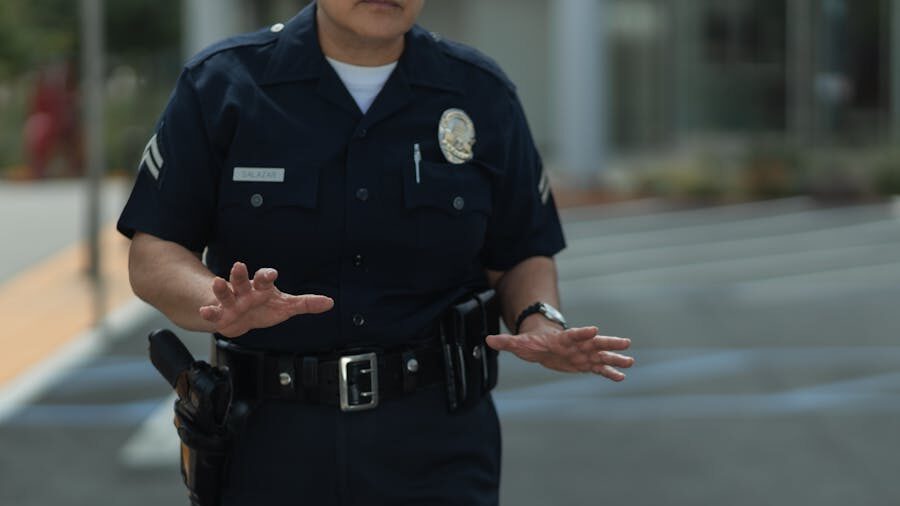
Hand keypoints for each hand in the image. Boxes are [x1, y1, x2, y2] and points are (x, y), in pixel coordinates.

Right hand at [198, 262, 333, 337]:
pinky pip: (214, 312)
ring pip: (225, 292)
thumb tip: (330, 302)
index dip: (267, 275)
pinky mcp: (221, 314)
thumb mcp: (286, 306)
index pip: (264, 278)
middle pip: (242, 280)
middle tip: (239, 265)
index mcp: (261, 288)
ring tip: (217, 282)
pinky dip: (209, 312)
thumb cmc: (264, 308)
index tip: (272, 274)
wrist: (242, 319)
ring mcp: (232, 302)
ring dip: (221, 288)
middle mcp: (245, 292)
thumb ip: (306, 304)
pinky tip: (205, 310)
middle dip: (240, 274)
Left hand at [486, 324, 633, 380]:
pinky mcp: (584, 364)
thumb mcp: (518, 343)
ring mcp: (582, 354)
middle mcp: (576, 345)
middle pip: (594, 343)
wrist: (541, 345)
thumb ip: (506, 342)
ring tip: (630, 361)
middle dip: (609, 343)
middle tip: (625, 342)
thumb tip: (487, 340)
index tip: (595, 329)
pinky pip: (599, 369)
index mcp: (562, 339)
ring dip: (615, 359)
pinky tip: (621, 377)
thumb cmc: (531, 343)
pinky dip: (609, 373)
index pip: (574, 334)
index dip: (583, 333)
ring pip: (601, 356)